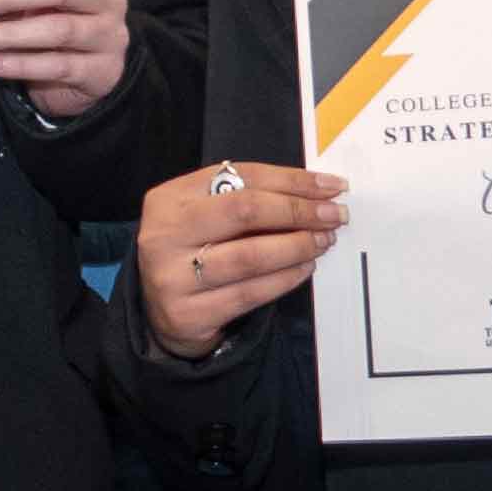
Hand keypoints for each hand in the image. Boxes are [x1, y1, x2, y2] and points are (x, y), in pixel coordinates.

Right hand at [135, 161, 341, 359]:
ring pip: (250, 256)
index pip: (241, 177)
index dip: (292, 180)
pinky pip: (249, 293)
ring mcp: (171, 277)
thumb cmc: (193, 252)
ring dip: (297, 246)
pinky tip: (304, 268)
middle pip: (244, 211)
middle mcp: (164, 234)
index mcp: (170, 199)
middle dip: (298, 211)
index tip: (330, 186)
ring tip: (323, 241)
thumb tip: (314, 193)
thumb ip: (246, 200)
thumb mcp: (205, 215)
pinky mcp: (188, 313)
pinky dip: (285, 278)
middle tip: (333, 215)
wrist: (157, 312)